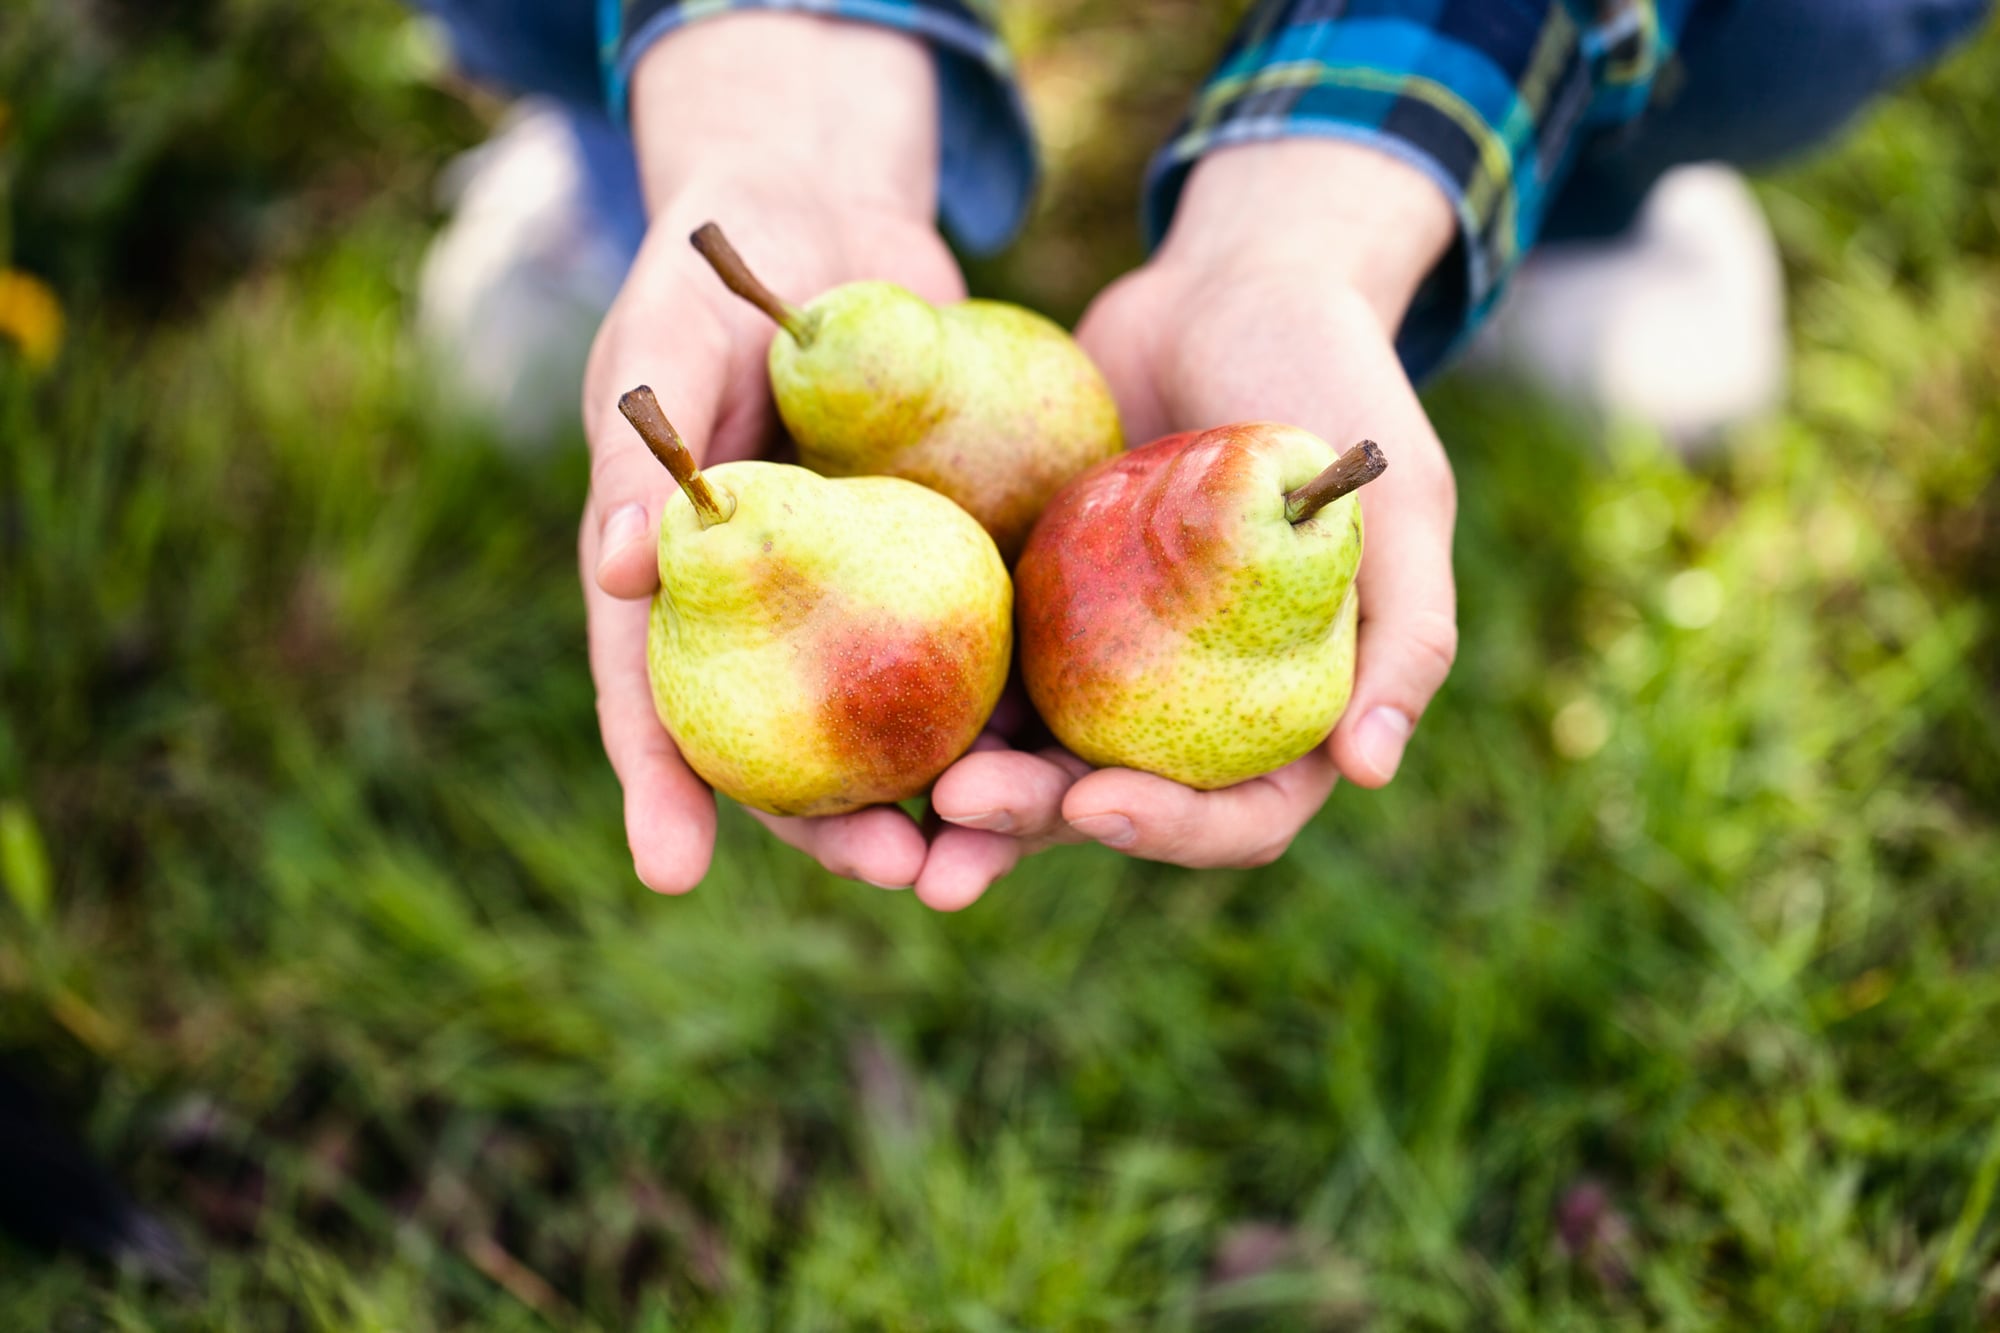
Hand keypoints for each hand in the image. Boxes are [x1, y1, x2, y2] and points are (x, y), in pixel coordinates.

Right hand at [581, 15, 971, 895]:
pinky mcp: (948, 562)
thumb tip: (622, 572)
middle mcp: (771, 611)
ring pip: (894, 724)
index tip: (671, 873)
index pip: (655, 697)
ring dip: (938, 798)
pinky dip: (1011, 708)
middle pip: (789, 745)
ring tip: (986, 855)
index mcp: (680, 581)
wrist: (826, 214)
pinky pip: (979, 651)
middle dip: (831, 825)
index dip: (661, 789)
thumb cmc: (718, 271)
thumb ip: (645, 452)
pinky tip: (1064, 756)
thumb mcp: (672, 344)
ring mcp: (861, 597)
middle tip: (893, 871)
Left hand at [934, 140, 1461, 871]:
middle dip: (1032, 823)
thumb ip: (1405, 632)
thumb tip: (1369, 772)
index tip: (1097, 802)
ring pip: (1027, 755)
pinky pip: (974, 669)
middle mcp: (1185, 705)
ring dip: (963, 798)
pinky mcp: (1029, 605)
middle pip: (1108, 802)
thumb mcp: (1398, 500)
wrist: (1227, 284)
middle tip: (955, 815)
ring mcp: (1100, 661)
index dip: (1172, 831)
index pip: (1236, 814)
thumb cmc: (1333, 380)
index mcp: (1282, 709)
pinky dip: (927, 701)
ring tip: (886, 821)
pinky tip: (863, 716)